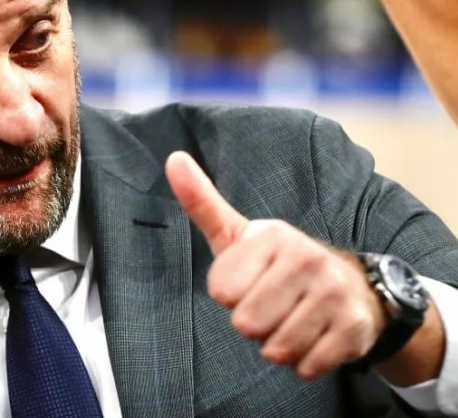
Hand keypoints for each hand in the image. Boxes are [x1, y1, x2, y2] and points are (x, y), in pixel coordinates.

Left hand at [165, 151, 386, 378]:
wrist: (353, 285)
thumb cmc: (277, 263)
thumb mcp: (238, 234)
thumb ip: (202, 202)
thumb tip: (173, 159)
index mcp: (271, 237)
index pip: (223, 292)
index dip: (230, 295)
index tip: (248, 281)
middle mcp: (306, 259)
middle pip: (247, 324)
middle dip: (253, 325)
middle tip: (271, 306)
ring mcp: (334, 294)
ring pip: (277, 348)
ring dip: (277, 346)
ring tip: (290, 320)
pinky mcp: (353, 328)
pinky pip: (306, 366)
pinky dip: (303, 362)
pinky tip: (313, 338)